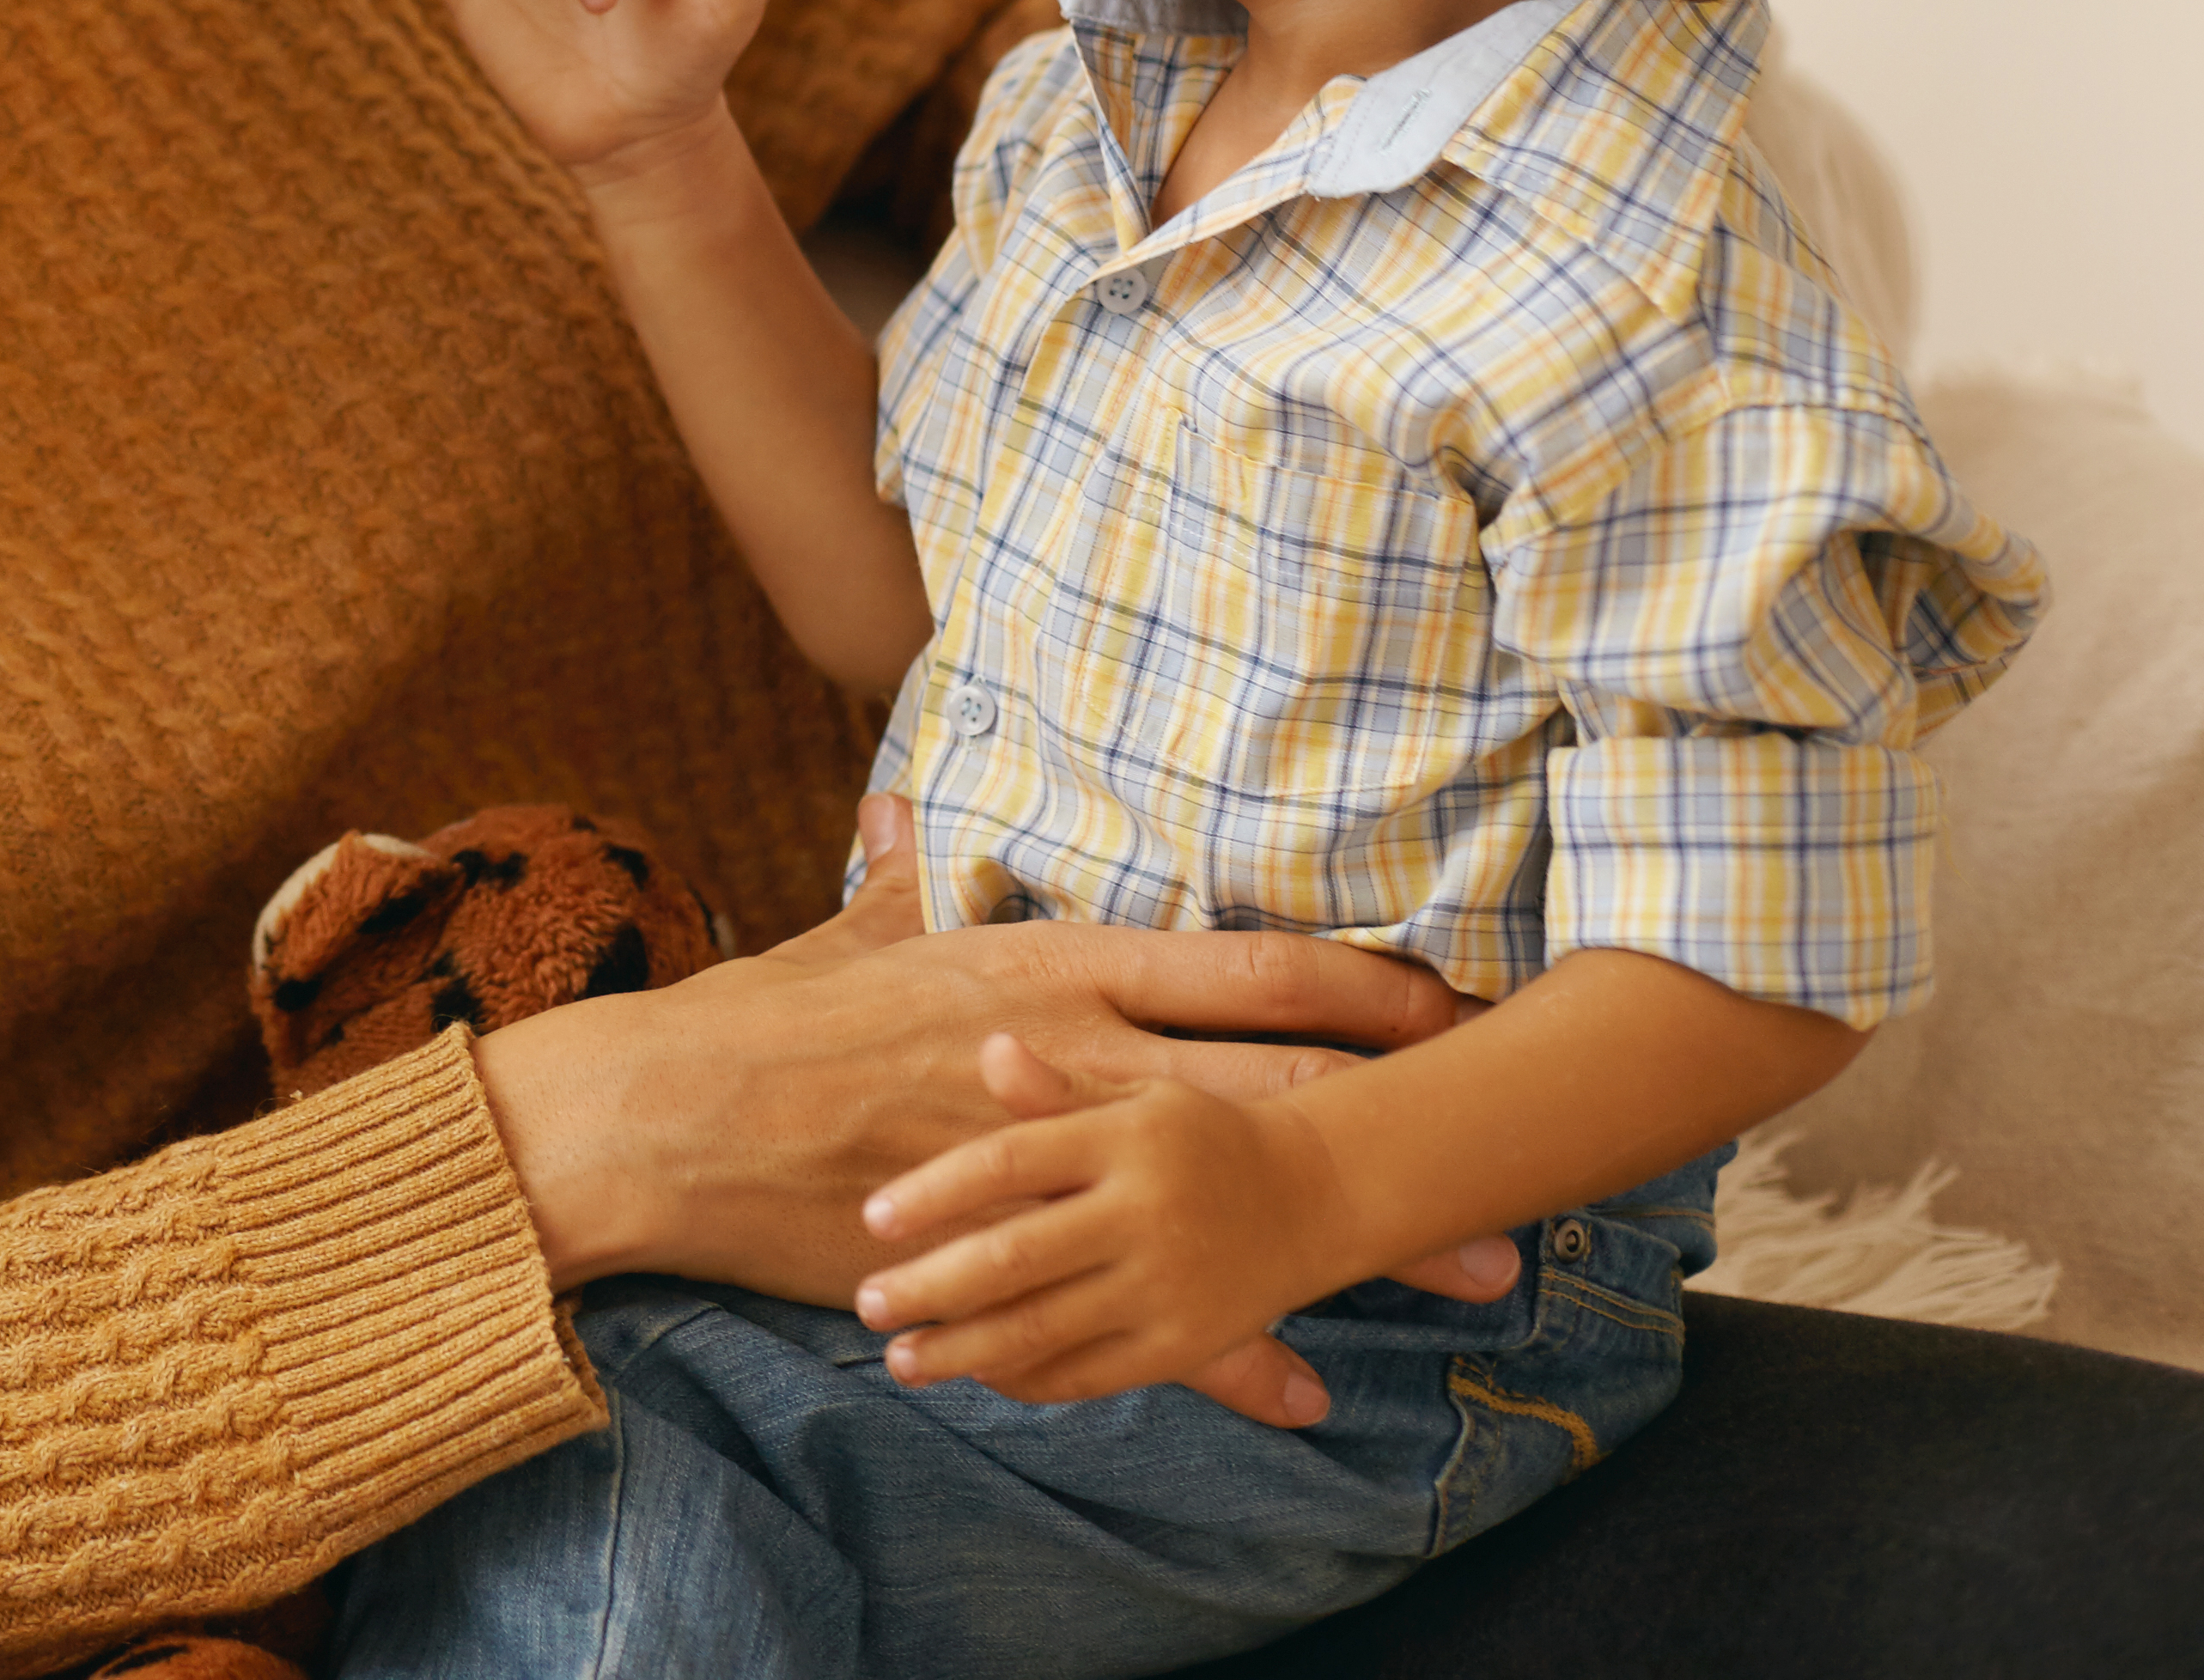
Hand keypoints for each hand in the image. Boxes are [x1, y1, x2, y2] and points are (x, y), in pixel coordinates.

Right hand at [474, 801, 1520, 1430]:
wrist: (682, 1117)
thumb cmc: (769, 1021)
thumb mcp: (851, 934)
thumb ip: (898, 876)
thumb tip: (902, 810)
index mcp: (1059, 969)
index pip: (1249, 960)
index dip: (1366, 974)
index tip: (1453, 990)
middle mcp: (1080, 1054)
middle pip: (1285, 1072)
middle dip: (1411, 1104)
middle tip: (1521, 1132)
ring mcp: (1059, 1157)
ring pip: (1243, 1192)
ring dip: (1365, 1238)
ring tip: (1480, 1275)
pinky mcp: (1020, 1248)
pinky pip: (1147, 1311)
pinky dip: (1233, 1358)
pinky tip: (1306, 1393)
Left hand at [855, 1049, 1357, 1406]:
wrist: (1317, 1193)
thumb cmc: (1195, 1135)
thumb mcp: (1135, 1092)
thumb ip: (1055, 1090)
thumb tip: (990, 1049)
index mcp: (1122, 1136)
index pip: (1009, 1162)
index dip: (934, 1192)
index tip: (870, 1218)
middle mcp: (1143, 1211)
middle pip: (1017, 1256)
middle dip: (933, 1286)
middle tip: (868, 1303)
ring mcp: (1166, 1284)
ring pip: (1046, 1327)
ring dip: (963, 1351)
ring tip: (901, 1360)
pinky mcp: (1184, 1342)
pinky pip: (1091, 1373)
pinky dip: (1029, 1380)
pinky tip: (980, 1376)